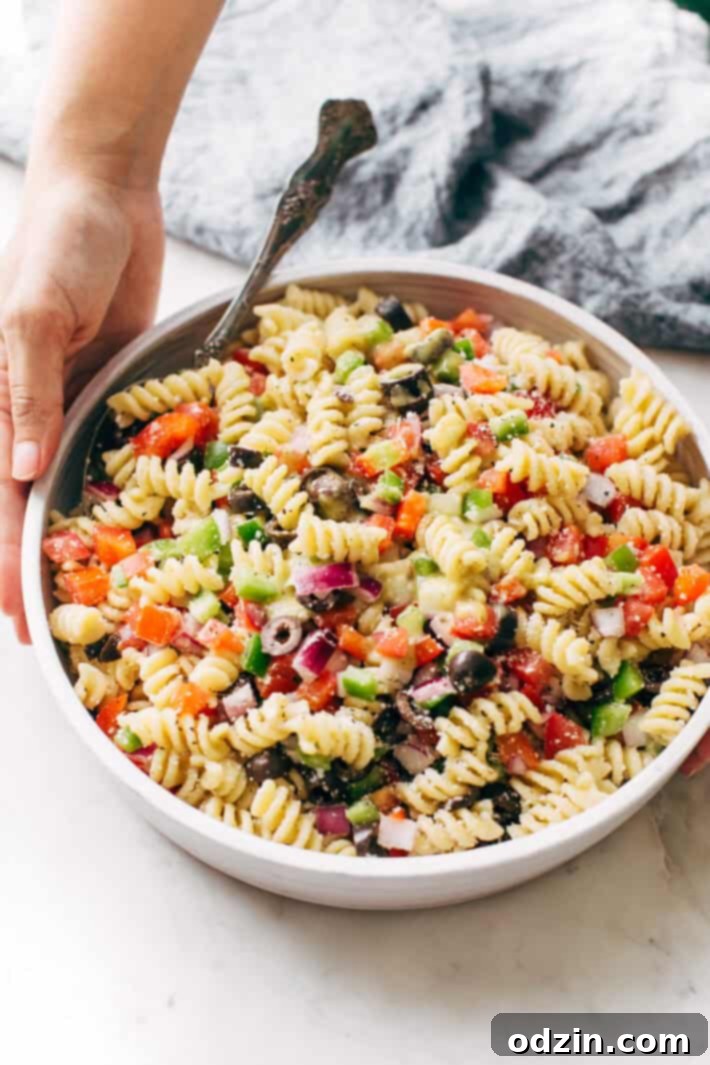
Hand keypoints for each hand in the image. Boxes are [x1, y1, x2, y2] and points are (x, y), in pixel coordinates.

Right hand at [0, 163, 163, 641]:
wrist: (106, 196)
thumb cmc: (56, 242)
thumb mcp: (32, 312)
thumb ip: (24, 390)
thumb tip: (17, 472)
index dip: (3, 557)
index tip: (19, 615)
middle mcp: (25, 411)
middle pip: (21, 503)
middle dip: (30, 563)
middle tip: (54, 628)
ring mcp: (67, 404)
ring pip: (63, 486)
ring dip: (73, 537)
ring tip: (93, 593)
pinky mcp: (109, 390)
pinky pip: (107, 450)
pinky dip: (111, 489)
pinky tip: (125, 525)